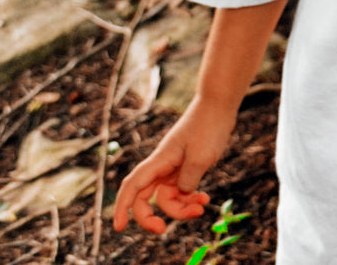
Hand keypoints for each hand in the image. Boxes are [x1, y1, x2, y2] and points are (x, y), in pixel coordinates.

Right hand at [112, 98, 234, 234]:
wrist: (218, 105)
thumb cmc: (207, 127)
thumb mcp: (200, 158)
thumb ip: (187, 181)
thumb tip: (181, 194)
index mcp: (159, 161)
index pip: (133, 186)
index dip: (122, 207)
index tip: (119, 227)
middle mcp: (162, 166)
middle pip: (145, 198)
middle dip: (151, 218)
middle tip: (163, 231)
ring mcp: (173, 167)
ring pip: (167, 198)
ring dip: (181, 208)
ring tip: (202, 206)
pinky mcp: (185, 167)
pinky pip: (182, 191)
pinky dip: (191, 199)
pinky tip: (204, 199)